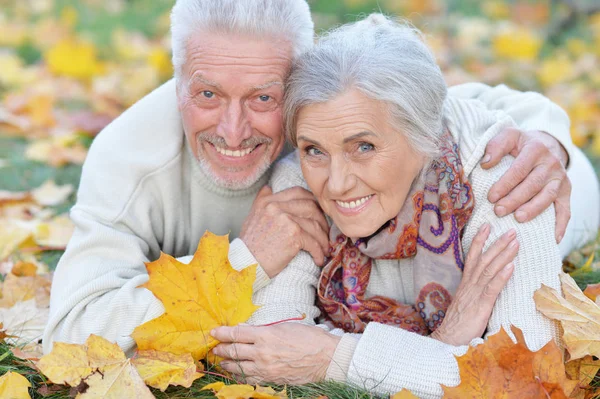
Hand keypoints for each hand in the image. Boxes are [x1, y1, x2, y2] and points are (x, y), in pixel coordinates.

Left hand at [211, 323, 340, 384]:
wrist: (325, 358)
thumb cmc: (308, 338)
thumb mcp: (284, 327)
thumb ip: (263, 330)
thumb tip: (246, 330)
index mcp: (265, 335)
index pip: (237, 334)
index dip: (223, 333)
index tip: (214, 331)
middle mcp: (262, 352)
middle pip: (233, 351)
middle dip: (221, 349)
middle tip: (214, 347)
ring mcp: (265, 368)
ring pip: (238, 367)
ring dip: (226, 364)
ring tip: (220, 361)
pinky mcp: (270, 379)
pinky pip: (249, 379)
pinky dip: (240, 376)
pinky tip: (236, 373)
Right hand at [240, 186, 328, 277]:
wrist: (245, 265)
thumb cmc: (250, 245)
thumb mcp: (252, 216)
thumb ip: (262, 200)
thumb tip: (269, 187)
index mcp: (268, 201)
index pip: (298, 192)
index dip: (312, 202)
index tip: (317, 214)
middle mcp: (276, 206)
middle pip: (310, 206)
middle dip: (322, 220)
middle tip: (324, 233)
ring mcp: (285, 219)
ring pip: (315, 225)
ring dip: (323, 239)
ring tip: (324, 248)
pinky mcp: (293, 235)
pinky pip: (314, 242)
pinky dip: (319, 252)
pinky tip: (318, 259)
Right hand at [431, 224, 517, 345]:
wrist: (447, 340)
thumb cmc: (459, 325)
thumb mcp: (467, 304)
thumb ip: (476, 292)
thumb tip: (487, 286)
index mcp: (466, 283)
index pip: (473, 257)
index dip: (479, 240)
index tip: (487, 226)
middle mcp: (469, 285)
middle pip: (483, 259)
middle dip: (497, 243)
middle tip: (511, 230)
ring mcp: (474, 294)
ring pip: (489, 269)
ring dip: (503, 254)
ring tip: (515, 242)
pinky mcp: (480, 306)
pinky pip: (492, 288)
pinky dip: (502, 276)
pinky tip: (511, 267)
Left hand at [481, 128, 570, 242]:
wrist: (545, 145)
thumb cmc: (520, 144)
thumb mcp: (508, 136)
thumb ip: (495, 146)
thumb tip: (486, 163)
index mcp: (535, 149)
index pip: (518, 170)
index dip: (504, 184)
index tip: (490, 197)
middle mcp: (551, 164)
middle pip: (532, 185)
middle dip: (514, 199)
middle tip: (498, 211)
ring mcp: (560, 179)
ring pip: (547, 197)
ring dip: (533, 210)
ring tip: (517, 218)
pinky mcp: (566, 191)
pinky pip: (565, 210)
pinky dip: (560, 224)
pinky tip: (553, 237)